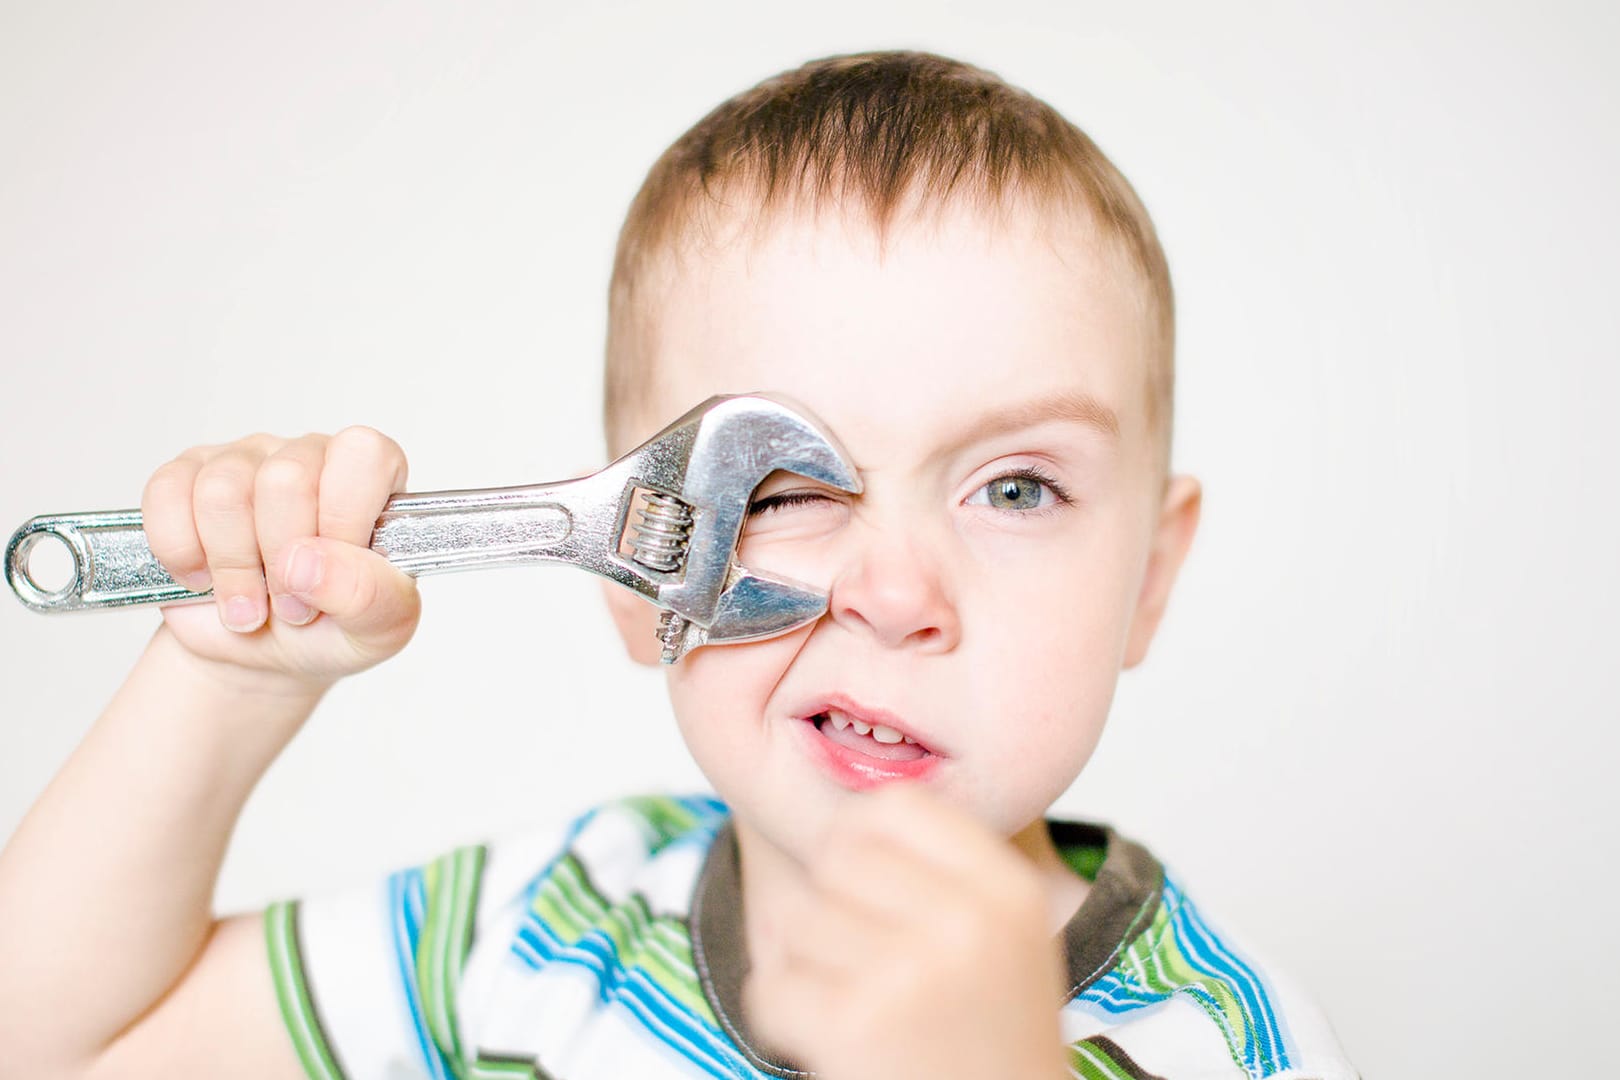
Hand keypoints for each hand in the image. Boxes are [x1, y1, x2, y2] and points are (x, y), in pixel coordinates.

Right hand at [140, 427, 421, 695]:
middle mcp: (309, 455)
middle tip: (290, 606)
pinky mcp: (185, 475)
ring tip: (248, 605)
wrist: (261, 655)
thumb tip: (308, 563)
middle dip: (281, 561)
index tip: (329, 576)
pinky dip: (180, 551)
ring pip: (223, 491)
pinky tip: (201, 577)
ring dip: (231, 567)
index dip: (342, 520)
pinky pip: (167, 492)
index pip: (363, 454)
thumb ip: (368, 595)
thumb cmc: (331, 628)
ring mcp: (244, 459)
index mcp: (371, 475)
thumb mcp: (378, 627)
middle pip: (285, 480)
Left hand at [744, 785, 1070, 1079]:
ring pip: (796, 921)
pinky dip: (782, 1016)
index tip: (860, 878)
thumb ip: (944, 866)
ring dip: (805, 967)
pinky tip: (828, 1036)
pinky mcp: (854, 1025)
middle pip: (835, 856)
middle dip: (829, 905)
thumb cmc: (986, 1036)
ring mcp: (910, 973)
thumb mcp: (1003, 936)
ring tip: (858, 1007)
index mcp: (1006, 891)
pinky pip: (770, 986)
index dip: (859, 834)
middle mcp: (966, 923)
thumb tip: (845, 803)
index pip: (896, 807)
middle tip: (861, 960)